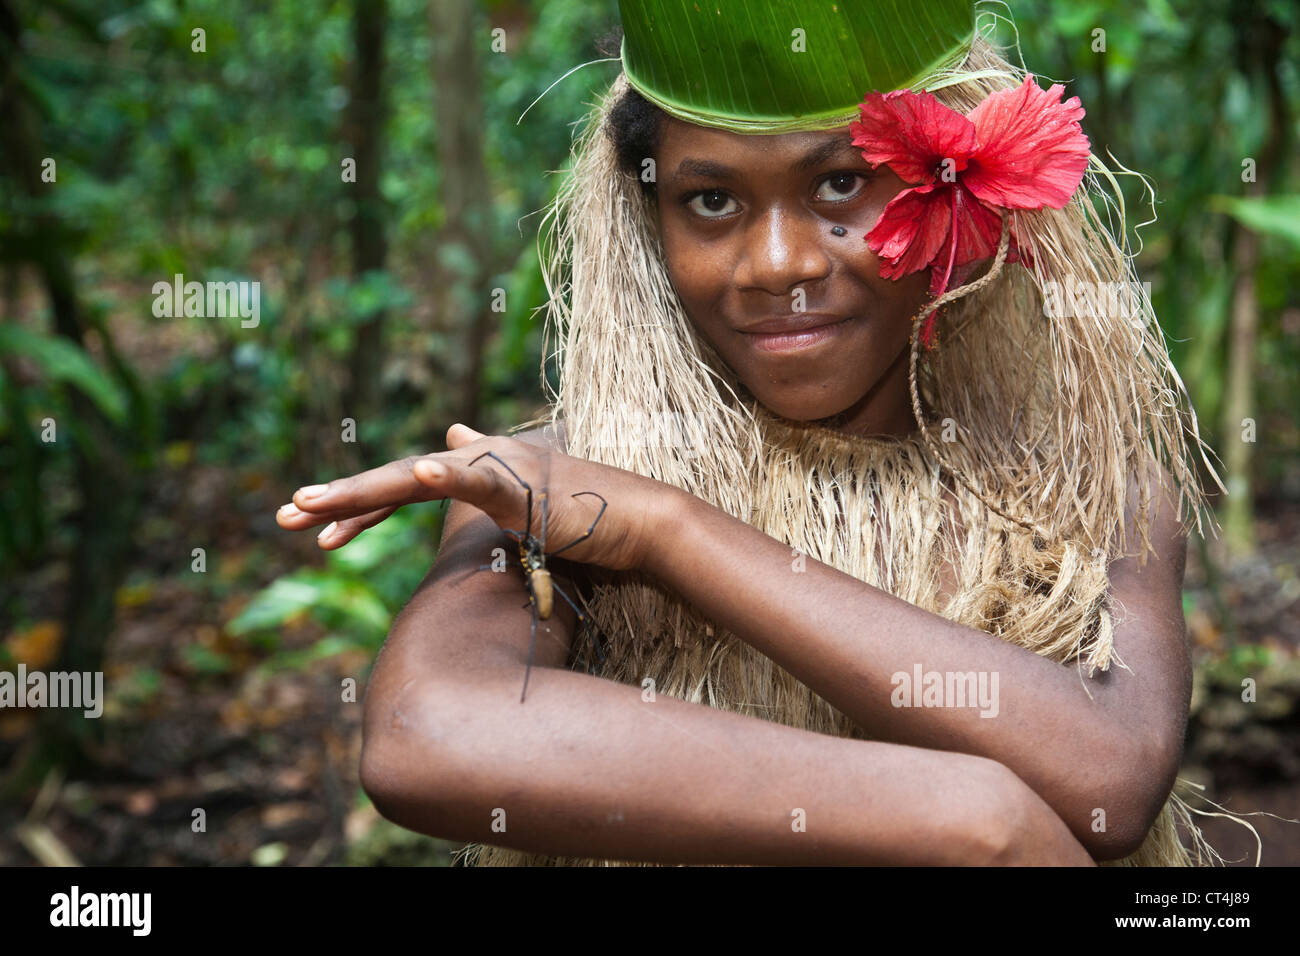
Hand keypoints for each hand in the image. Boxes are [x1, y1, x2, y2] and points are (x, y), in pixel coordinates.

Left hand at [275, 423, 676, 572]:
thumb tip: (451, 433)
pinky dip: (445, 475)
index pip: (403, 487)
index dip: (359, 506)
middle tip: (283, 516)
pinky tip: (416, 474)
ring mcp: (499, 470)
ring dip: (362, 491)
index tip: (316, 535)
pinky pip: (477, 481)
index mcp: (474, 472)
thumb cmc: (588, 518)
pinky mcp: (525, 487)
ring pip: (416, 479)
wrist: (643, 523)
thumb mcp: (524, 498)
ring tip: (311, 507)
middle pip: (395, 479)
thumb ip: (484, 475)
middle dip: (337, 499)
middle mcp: (478, 462)